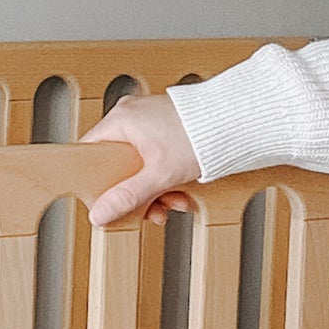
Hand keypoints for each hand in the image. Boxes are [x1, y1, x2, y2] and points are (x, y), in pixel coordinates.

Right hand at [83, 92, 202, 225]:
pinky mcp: (166, 126)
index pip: (90, 152)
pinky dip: (164, 176)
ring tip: (172, 201)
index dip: (95, 180)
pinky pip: (154, 156)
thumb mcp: (159, 175)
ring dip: (154, 189)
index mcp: (121, 119)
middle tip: (148, 207)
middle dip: (136, 192)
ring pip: (138, 163)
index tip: (104, 199)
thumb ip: (127, 196)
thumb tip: (100, 213)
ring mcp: (149, 119)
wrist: (238, 121)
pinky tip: (179, 190)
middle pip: (118, 163)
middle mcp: (132, 115)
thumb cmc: (201, 134)